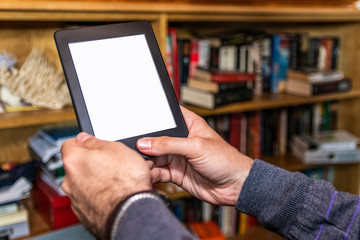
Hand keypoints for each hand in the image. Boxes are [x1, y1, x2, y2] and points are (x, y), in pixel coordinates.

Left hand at [61, 133, 151, 237]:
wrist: (131, 211)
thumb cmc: (124, 181)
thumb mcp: (115, 148)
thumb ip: (95, 142)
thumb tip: (85, 139)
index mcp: (73, 160)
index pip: (70, 144)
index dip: (83, 142)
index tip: (93, 143)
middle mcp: (69, 181)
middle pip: (79, 166)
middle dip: (95, 164)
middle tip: (114, 163)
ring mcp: (77, 200)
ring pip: (87, 184)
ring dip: (100, 181)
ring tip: (122, 181)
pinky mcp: (86, 215)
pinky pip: (93, 199)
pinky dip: (103, 196)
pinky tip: (118, 194)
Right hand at [137, 106, 253, 205]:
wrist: (235, 187)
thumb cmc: (226, 160)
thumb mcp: (196, 147)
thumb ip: (169, 144)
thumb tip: (146, 143)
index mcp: (189, 125)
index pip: (168, 116)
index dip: (154, 117)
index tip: (137, 120)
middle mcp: (182, 140)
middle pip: (157, 139)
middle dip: (145, 143)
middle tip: (134, 148)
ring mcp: (178, 157)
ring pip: (155, 156)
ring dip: (146, 160)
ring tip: (139, 162)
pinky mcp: (176, 173)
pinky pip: (158, 171)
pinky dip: (151, 173)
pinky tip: (147, 173)